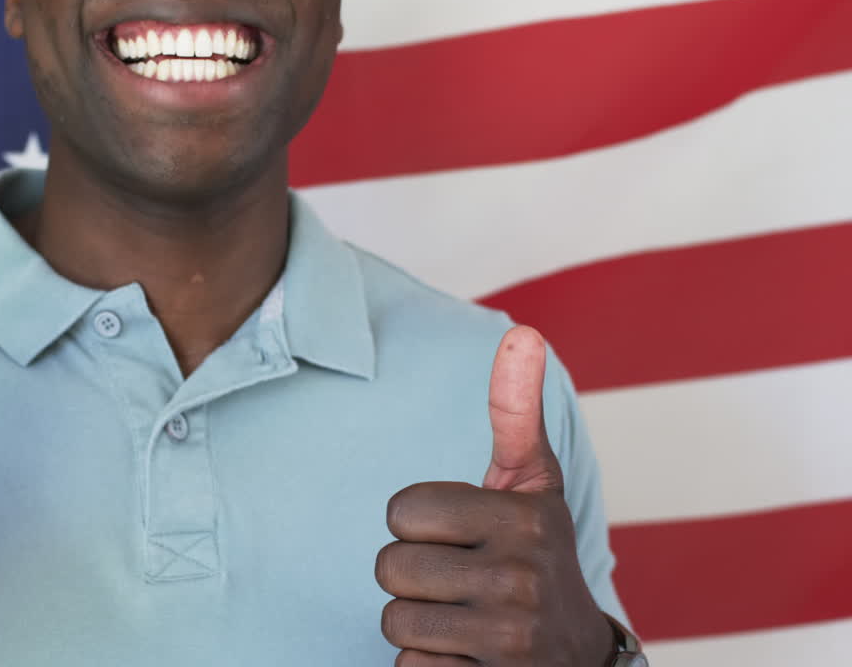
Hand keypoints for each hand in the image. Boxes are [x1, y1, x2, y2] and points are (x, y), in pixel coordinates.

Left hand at [375, 326, 613, 666]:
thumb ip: (517, 412)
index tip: (460, 536)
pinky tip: (467, 656)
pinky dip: (427, 666)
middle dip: (413, 577)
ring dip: (417, 624)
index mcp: (525, 516)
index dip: (417, 525)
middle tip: (459, 583)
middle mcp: (524, 575)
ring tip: (463, 618)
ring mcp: (511, 636)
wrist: (576, 656)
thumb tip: (525, 332)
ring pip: (394, 619)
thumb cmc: (534, 555)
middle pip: (390, 566)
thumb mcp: (532, 485)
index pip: (401, 509)